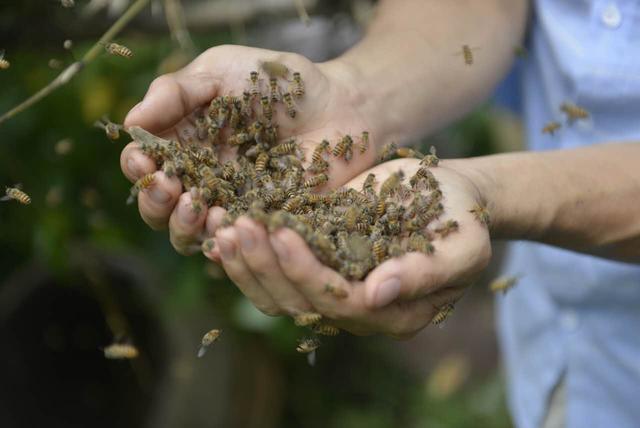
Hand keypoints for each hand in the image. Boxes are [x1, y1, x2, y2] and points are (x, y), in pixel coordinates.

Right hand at [119, 45, 376, 257]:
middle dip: (156, 202)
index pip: (146, 166)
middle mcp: (202, 179)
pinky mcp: (263, 225)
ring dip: (184, 226)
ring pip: (189, 235)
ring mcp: (232, 205)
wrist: (344, 105)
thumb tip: (129, 123)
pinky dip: (224, 242)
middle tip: (172, 186)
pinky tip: (228, 224)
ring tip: (199, 205)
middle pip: (159, 208)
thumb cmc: (282, 83)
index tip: (146, 162)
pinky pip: (236, 246)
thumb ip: (176, 91)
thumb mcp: (222, 70)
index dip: (138, 168)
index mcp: (185, 143)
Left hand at [203, 158, 491, 336]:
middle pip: (297, 301)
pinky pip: (272, 270)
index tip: (282, 233)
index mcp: (392, 314)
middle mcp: (355, 308)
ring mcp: (331, 286)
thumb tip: (378, 293)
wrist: (448, 197)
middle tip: (238, 224)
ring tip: (222, 223)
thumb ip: (427, 273)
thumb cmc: (463, 219)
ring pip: (275, 292)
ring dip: (245, 260)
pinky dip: (243, 255)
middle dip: (264, 264)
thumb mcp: (462, 246)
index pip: (339, 302)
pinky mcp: (316, 262)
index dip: (307, 272)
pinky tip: (218, 232)